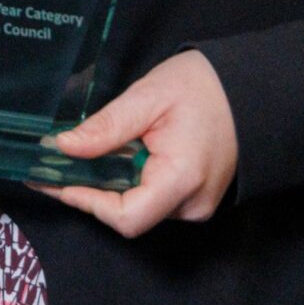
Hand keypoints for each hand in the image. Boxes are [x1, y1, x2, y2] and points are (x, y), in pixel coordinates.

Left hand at [35, 51, 237, 237]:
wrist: (252, 91)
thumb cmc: (204, 87)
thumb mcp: (148, 97)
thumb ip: (106, 127)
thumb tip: (63, 146)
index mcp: (183, 179)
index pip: (127, 217)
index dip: (88, 203)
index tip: (56, 181)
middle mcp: (192, 203)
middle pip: (128, 214)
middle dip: (89, 193)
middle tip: (51, 167)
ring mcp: (196, 203)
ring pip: (138, 208)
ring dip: (106, 187)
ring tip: (77, 159)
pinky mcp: (194, 197)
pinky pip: (152, 199)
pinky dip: (126, 183)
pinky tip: (109, 160)